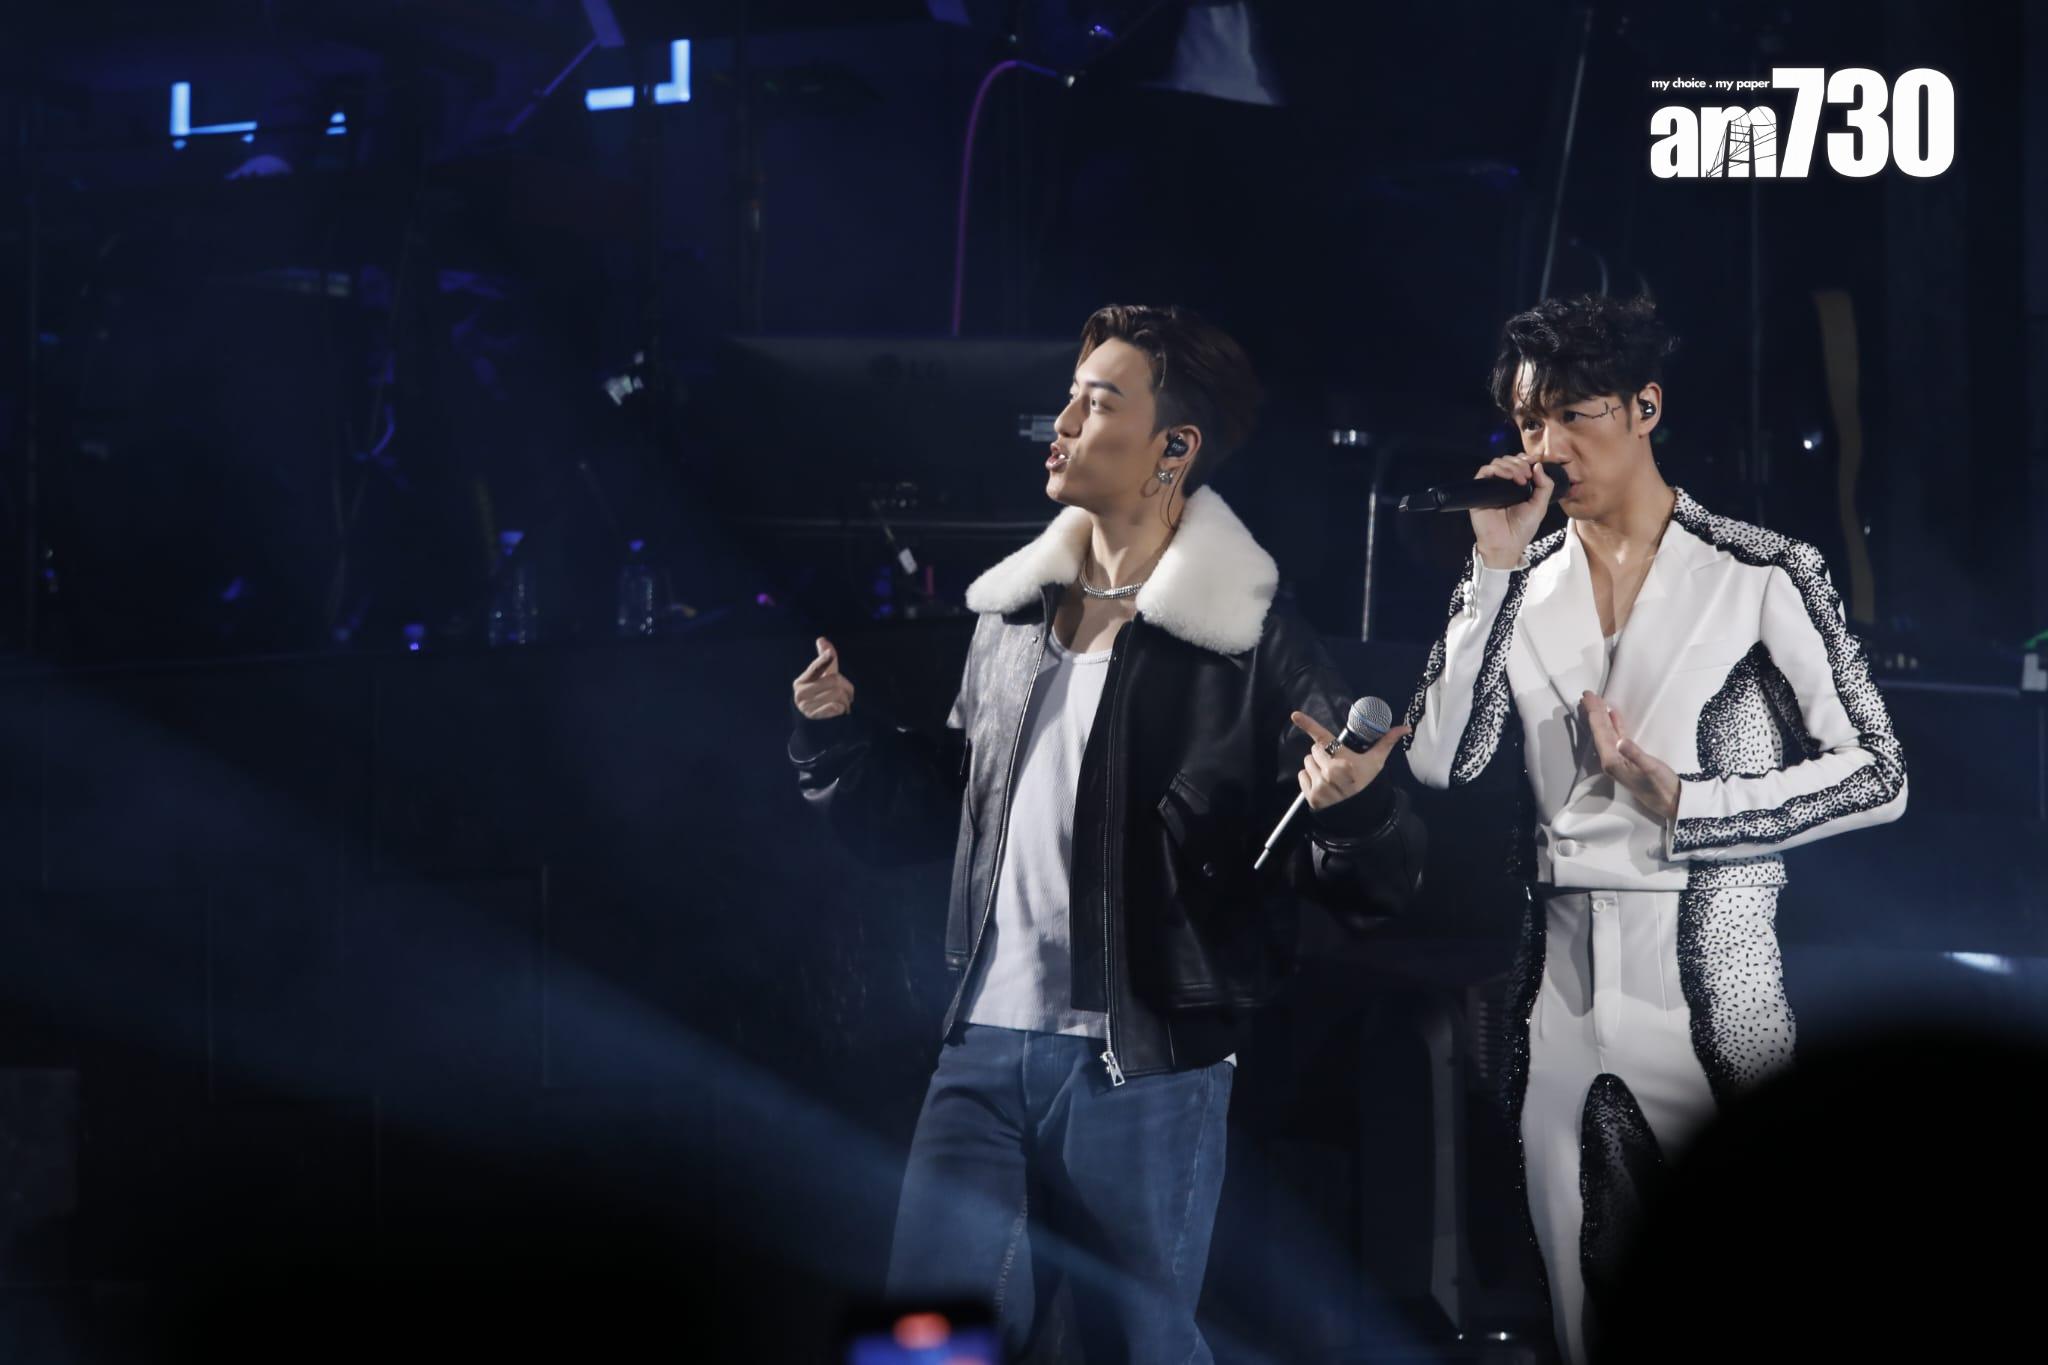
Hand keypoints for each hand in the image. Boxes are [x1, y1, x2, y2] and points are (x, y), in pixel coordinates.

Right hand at [793, 637, 854, 718]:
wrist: (812, 729)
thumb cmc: (818, 699)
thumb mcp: (821, 680)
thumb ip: (823, 662)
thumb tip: (822, 639)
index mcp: (801, 681)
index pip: (815, 668)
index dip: (823, 661)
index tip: (830, 655)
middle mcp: (800, 693)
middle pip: (834, 681)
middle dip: (847, 687)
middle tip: (848, 696)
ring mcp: (806, 706)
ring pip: (838, 694)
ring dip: (846, 701)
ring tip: (842, 706)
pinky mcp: (814, 718)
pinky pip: (836, 707)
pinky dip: (841, 709)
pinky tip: (838, 712)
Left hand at [1290, 711, 1410, 811]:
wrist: (1360, 812)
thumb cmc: (1367, 783)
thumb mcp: (1376, 762)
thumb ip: (1386, 742)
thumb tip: (1405, 727)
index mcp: (1344, 760)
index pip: (1323, 738)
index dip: (1308, 723)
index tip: (1294, 715)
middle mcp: (1330, 772)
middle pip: (1314, 749)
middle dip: (1323, 754)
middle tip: (1335, 763)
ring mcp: (1319, 784)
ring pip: (1307, 762)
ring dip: (1315, 765)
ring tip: (1329, 774)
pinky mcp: (1311, 796)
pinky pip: (1302, 776)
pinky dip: (1309, 778)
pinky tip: (1322, 783)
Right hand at [1470, 454, 1559, 569]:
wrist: (1506, 544)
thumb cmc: (1522, 529)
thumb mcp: (1540, 506)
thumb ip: (1545, 485)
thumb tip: (1538, 465)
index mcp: (1517, 486)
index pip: (1519, 463)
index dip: (1526, 458)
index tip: (1535, 461)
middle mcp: (1503, 484)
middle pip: (1508, 460)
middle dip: (1520, 463)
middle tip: (1527, 475)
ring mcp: (1491, 487)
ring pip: (1497, 463)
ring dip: (1511, 466)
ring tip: (1520, 479)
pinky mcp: (1480, 491)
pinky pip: (1484, 472)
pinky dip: (1497, 469)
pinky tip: (1508, 477)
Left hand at [1581, 691, 1679, 822]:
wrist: (1672, 803)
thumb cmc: (1663, 787)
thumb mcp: (1652, 769)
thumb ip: (1636, 755)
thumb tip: (1621, 741)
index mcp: (1613, 762)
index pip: (1600, 733)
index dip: (1594, 714)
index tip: (1587, 698)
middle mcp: (1611, 761)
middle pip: (1599, 732)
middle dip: (1593, 713)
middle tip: (1586, 694)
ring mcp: (1619, 760)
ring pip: (1607, 734)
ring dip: (1601, 717)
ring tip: (1596, 702)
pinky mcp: (1628, 759)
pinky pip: (1617, 737)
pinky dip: (1614, 725)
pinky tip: (1612, 716)